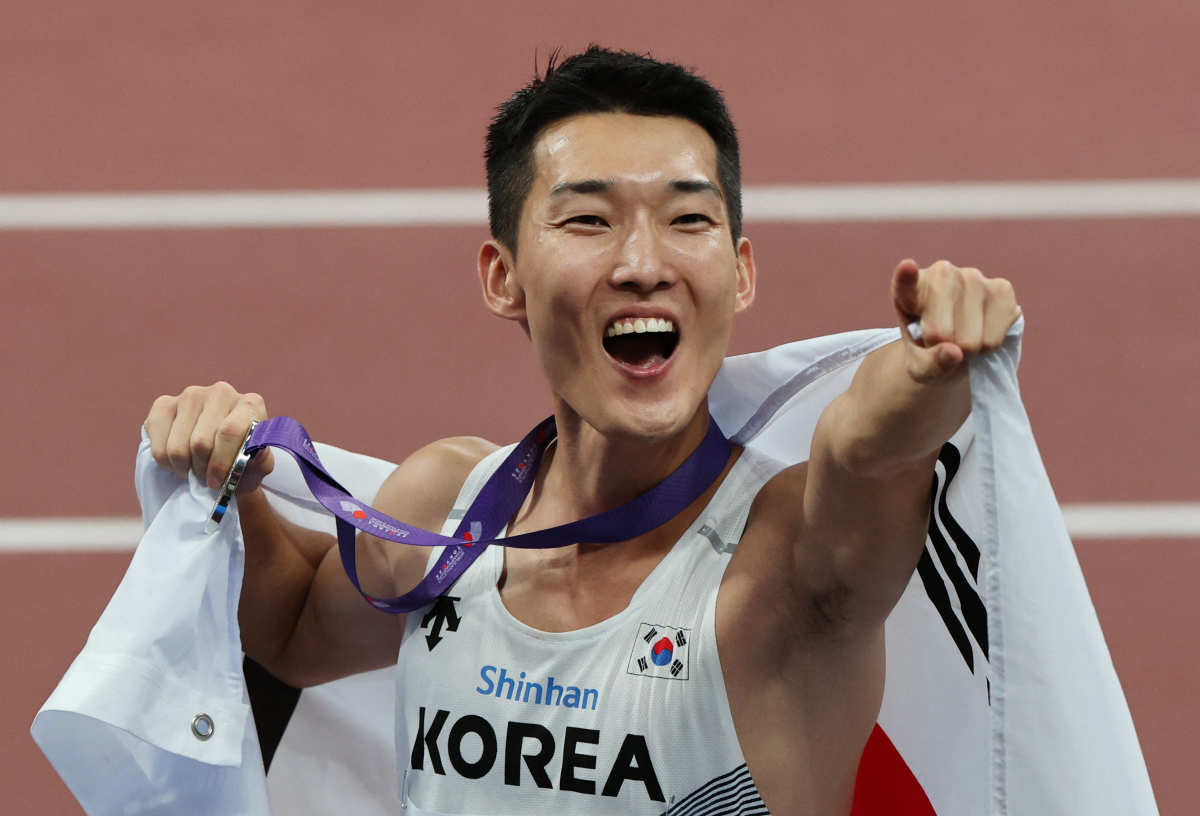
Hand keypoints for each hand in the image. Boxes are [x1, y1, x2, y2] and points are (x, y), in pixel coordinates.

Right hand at [144, 382, 273, 491]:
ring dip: (183, 467)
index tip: (217, 483)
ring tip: (193, 471)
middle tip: (205, 479)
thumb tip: (259, 452)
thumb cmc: (242, 463)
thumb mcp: (257, 468)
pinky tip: (178, 461)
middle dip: (201, 469)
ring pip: (178, 444)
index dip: (221, 463)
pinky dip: (164, 459)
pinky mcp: (164, 403)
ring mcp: (191, 395)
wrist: (219, 457)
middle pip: (201, 441)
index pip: (230, 431)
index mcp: (250, 404)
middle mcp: (222, 392)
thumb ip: (262, 462)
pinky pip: (157, 439)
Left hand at [892, 259, 1020, 383]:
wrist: (959, 341)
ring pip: (970, 340)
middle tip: (943, 341)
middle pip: (942, 333)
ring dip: (968, 350)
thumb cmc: (930, 348)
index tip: (907, 267)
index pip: (906, 283)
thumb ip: (929, 364)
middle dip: (944, 349)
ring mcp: (973, 277)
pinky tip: (982, 329)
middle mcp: (941, 274)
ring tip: (961, 335)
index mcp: (908, 290)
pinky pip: (993, 339)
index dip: (906, 277)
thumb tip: (955, 353)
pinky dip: (987, 347)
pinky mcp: (1002, 288)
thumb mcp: (919, 366)